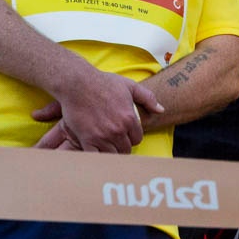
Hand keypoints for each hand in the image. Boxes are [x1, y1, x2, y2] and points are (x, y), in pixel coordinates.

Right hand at [29, 66, 162, 152]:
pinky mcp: (87, 140)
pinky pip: (96, 156)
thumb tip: (161, 110)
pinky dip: (97, 155)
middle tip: (115, 139)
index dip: (132, 136)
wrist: (77, 83)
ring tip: (105, 144)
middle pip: (126, 149)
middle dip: (122, 145)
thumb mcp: (129, 86)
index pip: (137, 139)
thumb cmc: (103, 82)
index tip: (125, 133)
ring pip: (112, 154)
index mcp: (129, 118)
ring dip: (110, 150)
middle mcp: (118, 130)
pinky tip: (95, 149)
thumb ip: (148, 98)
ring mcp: (102, 136)